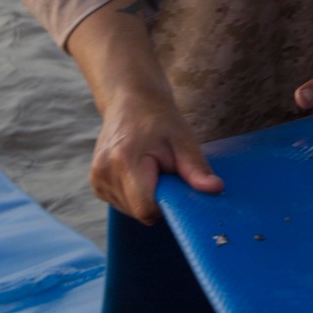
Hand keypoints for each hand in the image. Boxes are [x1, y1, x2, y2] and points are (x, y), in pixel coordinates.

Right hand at [90, 90, 223, 224]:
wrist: (130, 100)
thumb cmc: (159, 119)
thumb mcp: (183, 140)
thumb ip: (196, 169)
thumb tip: (216, 189)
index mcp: (125, 161)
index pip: (146, 208)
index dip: (166, 204)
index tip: (174, 183)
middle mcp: (104, 172)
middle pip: (140, 212)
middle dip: (158, 198)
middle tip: (164, 170)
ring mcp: (97, 179)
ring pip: (132, 211)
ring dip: (147, 197)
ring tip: (150, 168)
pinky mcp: (96, 184)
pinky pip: (123, 204)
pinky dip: (136, 194)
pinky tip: (139, 172)